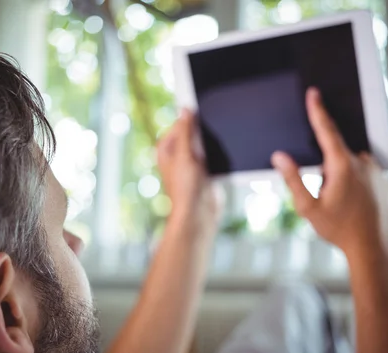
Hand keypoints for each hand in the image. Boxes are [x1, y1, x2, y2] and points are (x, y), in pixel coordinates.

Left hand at [157, 110, 220, 229]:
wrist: (199, 214)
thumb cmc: (186, 188)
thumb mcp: (185, 155)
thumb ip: (186, 131)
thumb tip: (185, 110)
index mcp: (166, 149)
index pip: (178, 124)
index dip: (189, 116)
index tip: (202, 105)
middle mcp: (177, 155)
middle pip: (192, 132)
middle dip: (202, 130)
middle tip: (213, 126)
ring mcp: (190, 163)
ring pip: (203, 143)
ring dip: (211, 143)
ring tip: (215, 146)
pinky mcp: (203, 171)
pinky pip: (211, 154)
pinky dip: (217, 153)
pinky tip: (221, 156)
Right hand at [271, 88, 387, 260]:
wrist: (373, 247)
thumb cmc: (339, 229)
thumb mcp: (308, 207)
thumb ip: (293, 179)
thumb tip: (280, 157)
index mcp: (342, 166)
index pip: (327, 130)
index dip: (317, 110)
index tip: (313, 93)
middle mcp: (363, 162)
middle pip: (335, 153)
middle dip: (325, 170)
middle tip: (327, 196)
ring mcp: (376, 170)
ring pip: (349, 163)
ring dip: (340, 176)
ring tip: (341, 203)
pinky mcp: (383, 179)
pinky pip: (362, 171)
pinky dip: (353, 182)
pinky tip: (353, 204)